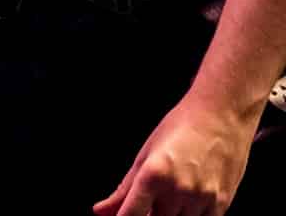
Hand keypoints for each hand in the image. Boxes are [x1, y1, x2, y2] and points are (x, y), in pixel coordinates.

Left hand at [93, 92, 258, 215]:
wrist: (221, 116)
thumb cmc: (180, 128)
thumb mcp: (145, 155)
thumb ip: (123, 190)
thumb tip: (101, 212)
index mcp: (153, 174)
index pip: (131, 214)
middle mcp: (178, 189)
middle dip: (148, 215)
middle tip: (148, 202)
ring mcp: (203, 199)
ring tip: (168, 197)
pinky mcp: (222, 203)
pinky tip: (186, 204)